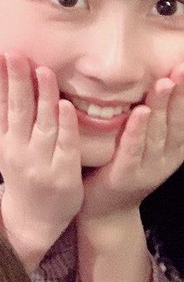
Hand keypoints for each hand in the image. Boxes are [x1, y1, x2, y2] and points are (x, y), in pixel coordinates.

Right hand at [0, 53, 82, 254]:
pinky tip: (64, 106)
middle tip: (18, 54)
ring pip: (41, 124)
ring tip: (44, 71)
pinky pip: (64, 146)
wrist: (35, 217)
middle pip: (17, 111)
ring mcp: (39, 163)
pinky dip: (64, 125)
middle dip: (17, 81)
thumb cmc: (20, 172)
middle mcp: (16, 150)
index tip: (0, 55)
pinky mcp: (63, 174)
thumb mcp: (0, 142)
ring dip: (42, 96)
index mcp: (0, 140)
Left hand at [81, 63, 183, 222]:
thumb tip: (154, 86)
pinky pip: (132, 149)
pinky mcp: (125, 175)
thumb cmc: (119, 170)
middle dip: (179, 95)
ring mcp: (147, 168)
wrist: (105, 213)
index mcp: (171, 150)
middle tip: (181, 69)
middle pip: (175, 122)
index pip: (183, 118)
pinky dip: (136, 131)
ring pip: (156, 133)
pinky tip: (139, 113)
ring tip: (163, 84)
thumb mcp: (142, 145)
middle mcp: (165, 158)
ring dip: (160, 107)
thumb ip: (148, 121)